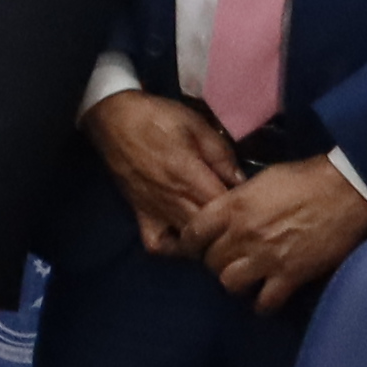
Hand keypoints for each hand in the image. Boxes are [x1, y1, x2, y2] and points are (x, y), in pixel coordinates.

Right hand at [84, 90, 244, 257]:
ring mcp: (156, 211)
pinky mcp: (141, 214)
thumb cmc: (158, 118)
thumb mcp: (196, 125)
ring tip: (220, 231)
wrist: (113, 119)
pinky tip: (186, 239)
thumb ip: (221, 154)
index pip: (225, 209)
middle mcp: (173, 200)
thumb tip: (242, 180)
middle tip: (240, 220)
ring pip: (189, 243)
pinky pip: (158, 245)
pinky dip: (173, 248)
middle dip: (228, 231)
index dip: (243, 211)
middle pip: (210, 232)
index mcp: (190, 177)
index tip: (252, 203)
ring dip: (207, 242)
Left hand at [196, 161, 366, 311]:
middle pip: (211, 262)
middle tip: (229, 259)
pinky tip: (267, 297)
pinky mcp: (290, 276)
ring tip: (247, 278)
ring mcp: (266, 258)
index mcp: (233, 207)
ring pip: (230, 284)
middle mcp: (243, 234)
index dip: (191, 243)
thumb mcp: (262, 180)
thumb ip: (239, 200)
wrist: (348, 190)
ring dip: (236, 282)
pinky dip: (263, 303)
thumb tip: (228, 213)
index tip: (197, 246)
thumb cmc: (307, 177)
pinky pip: (265, 302)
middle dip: (217, 262)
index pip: (193, 233)